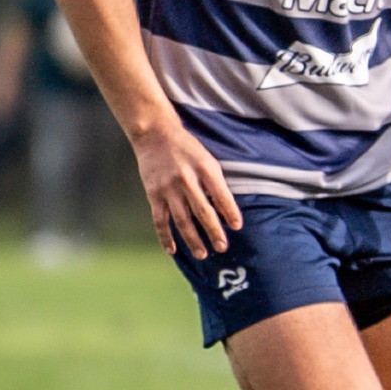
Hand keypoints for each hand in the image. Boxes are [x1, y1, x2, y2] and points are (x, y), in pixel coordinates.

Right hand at [130, 122, 241, 258]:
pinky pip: (160, 220)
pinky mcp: (153, 194)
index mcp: (205, 168)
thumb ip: (216, 182)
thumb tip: (226, 211)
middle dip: (214, 231)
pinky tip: (173, 250)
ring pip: (182, 220)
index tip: (237, 227)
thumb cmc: (187, 148)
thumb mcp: (207, 159)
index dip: (230, 211)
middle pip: (203, 211)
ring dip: (193, 239)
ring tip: (202, 254)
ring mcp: (168, 188)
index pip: (221, 194)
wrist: (155, 134)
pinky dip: (166, 236)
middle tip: (222, 247)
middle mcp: (186, 179)